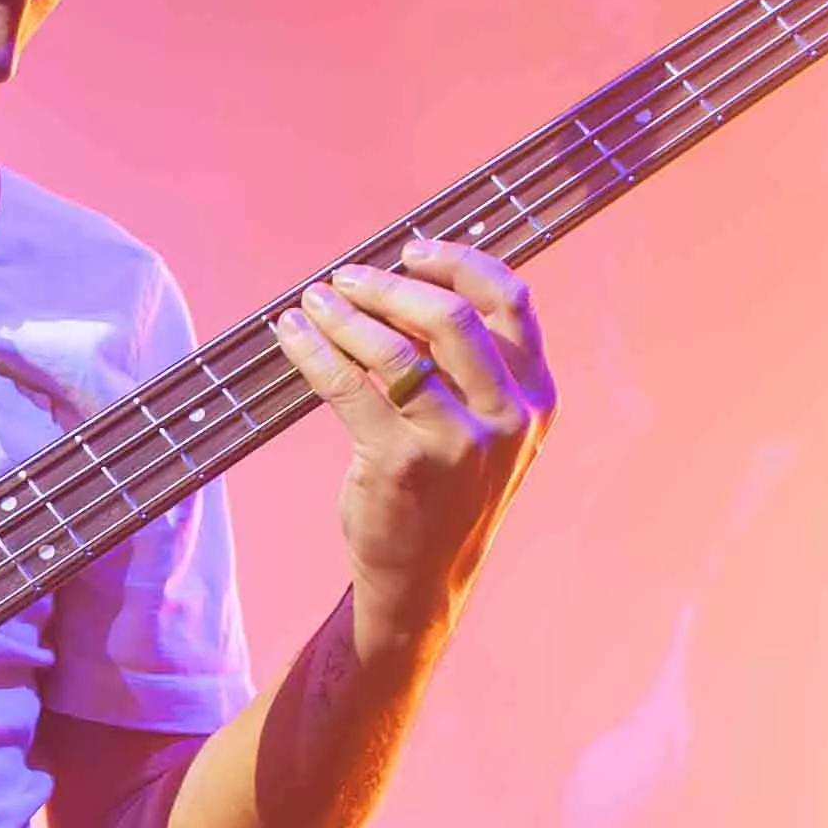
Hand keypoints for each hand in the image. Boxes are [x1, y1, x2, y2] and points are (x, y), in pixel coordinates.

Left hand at [273, 233, 548, 624]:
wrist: (425, 576)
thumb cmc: (448, 490)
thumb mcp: (488, 427)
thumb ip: (468, 365)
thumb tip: (406, 286)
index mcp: (536, 397)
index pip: (510, 302)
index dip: (459, 262)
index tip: (412, 251)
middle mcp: (506, 417)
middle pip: (451, 316)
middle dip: (390, 286)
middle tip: (349, 277)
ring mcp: (456, 442)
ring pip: (395, 349)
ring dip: (344, 314)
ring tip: (314, 301)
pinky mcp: (400, 463)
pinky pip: (347, 384)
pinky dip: (312, 350)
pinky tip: (292, 334)